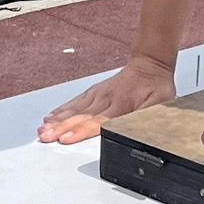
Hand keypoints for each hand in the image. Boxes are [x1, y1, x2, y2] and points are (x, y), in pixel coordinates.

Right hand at [37, 57, 173, 143]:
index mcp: (121, 106)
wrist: (150, 65)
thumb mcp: (160, 104)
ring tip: (43, 129)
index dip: (80, 131)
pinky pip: (76, 102)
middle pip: (80, 117)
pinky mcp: (95, 92)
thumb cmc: (156, 87)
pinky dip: (62, 109)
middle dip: (61, 128)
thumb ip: (148, 119)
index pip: (97, 122)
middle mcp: (106, 100)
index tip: (66, 138)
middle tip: (45, 136)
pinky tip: (52, 116)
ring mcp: (98, 95)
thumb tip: (140, 132)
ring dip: (58, 120)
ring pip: (75, 109)